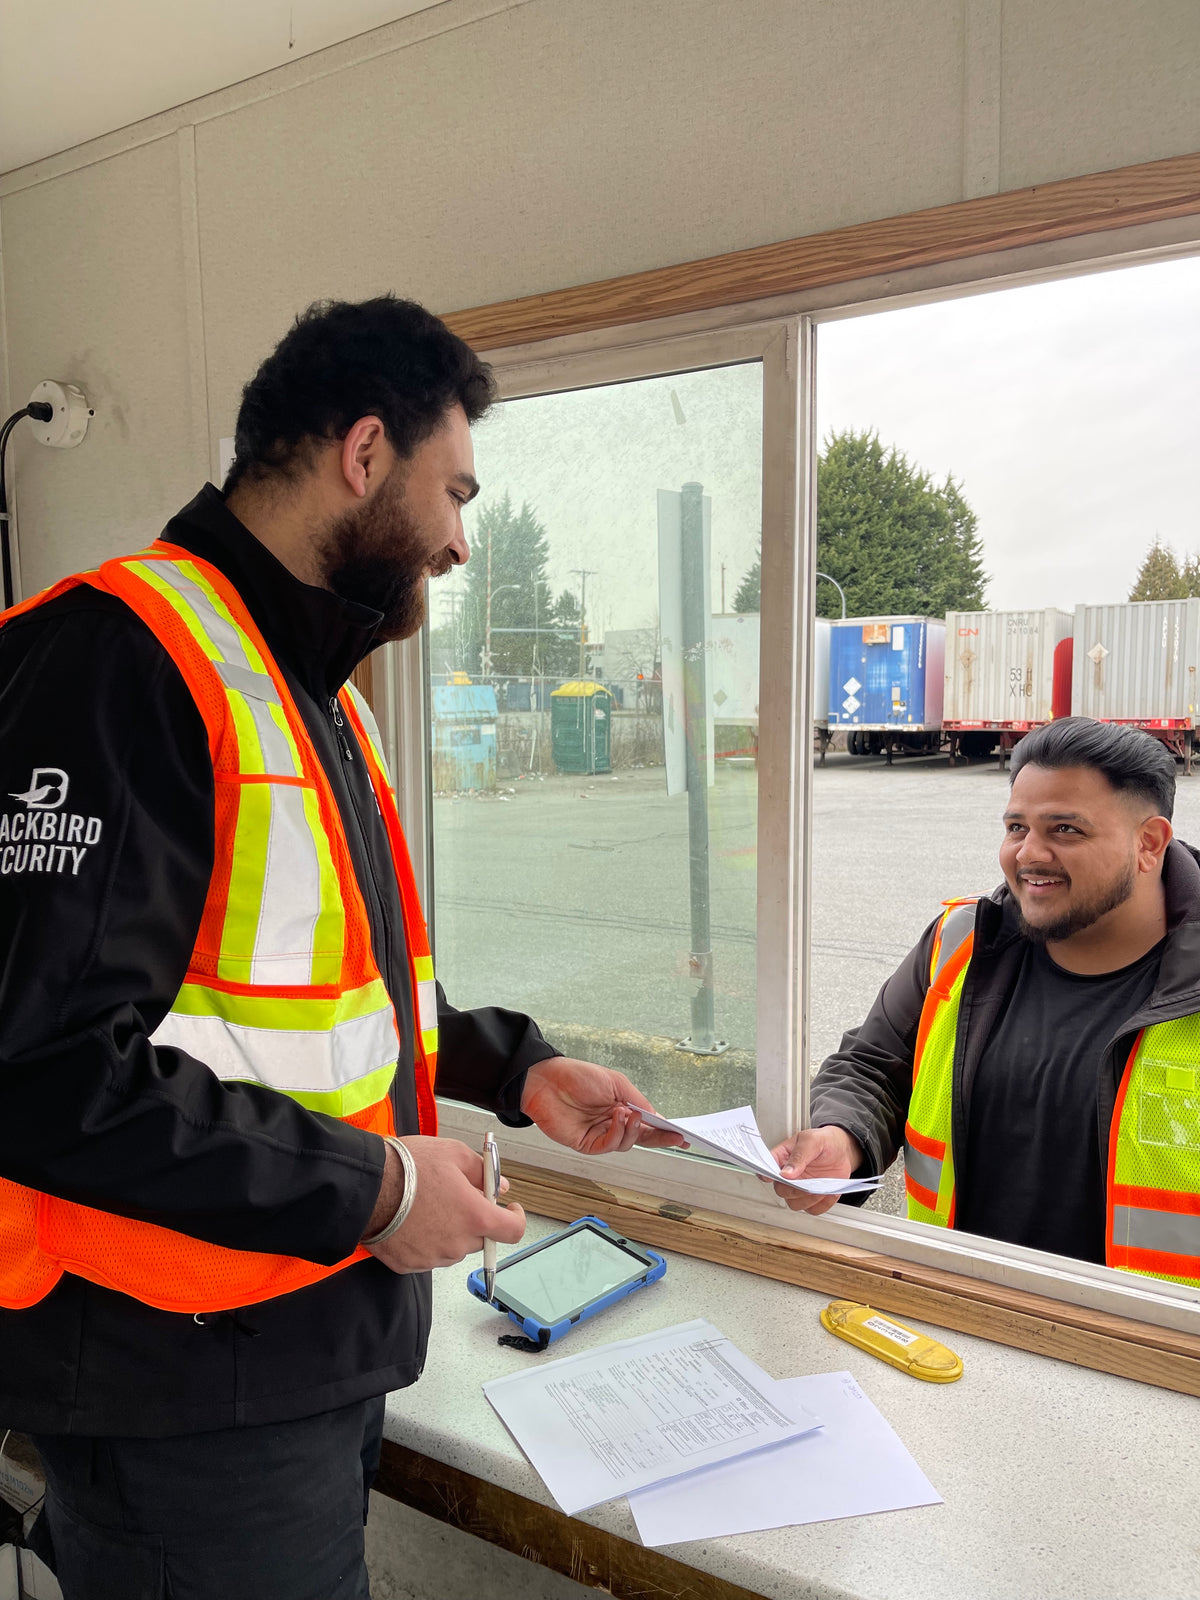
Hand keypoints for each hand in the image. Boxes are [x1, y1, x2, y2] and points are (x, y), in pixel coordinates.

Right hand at [364, 1136, 525, 1272]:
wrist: (366, 1187)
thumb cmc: (409, 1167)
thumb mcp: (453, 1153)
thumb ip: (483, 1172)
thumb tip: (500, 1188)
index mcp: (475, 1216)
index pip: (513, 1230)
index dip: (516, 1218)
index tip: (510, 1208)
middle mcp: (458, 1244)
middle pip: (480, 1238)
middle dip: (475, 1220)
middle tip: (456, 1197)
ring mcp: (433, 1258)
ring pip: (454, 1247)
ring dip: (450, 1231)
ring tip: (427, 1206)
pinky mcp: (410, 1266)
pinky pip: (428, 1255)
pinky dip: (426, 1241)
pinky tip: (411, 1221)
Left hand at [520, 1058, 686, 1154]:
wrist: (547, 1081)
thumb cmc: (578, 1076)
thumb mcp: (616, 1083)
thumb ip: (638, 1100)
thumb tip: (657, 1116)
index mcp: (622, 1107)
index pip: (648, 1123)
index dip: (665, 1130)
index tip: (682, 1134)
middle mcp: (613, 1123)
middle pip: (642, 1137)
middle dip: (660, 1138)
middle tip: (675, 1137)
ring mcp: (601, 1134)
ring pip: (628, 1143)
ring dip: (633, 1129)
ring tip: (629, 1112)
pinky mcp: (587, 1144)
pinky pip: (610, 1145)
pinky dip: (618, 1133)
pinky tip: (618, 1118)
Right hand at [767, 1126, 863, 1215]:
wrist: (841, 1150)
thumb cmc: (824, 1141)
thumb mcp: (812, 1140)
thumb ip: (799, 1155)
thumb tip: (787, 1173)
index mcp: (782, 1158)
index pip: (766, 1169)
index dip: (767, 1176)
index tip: (777, 1178)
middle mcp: (788, 1176)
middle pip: (781, 1191)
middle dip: (794, 1190)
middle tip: (807, 1184)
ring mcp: (800, 1188)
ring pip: (795, 1204)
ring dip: (808, 1200)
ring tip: (820, 1189)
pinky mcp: (813, 1198)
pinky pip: (813, 1209)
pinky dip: (821, 1204)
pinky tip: (828, 1193)